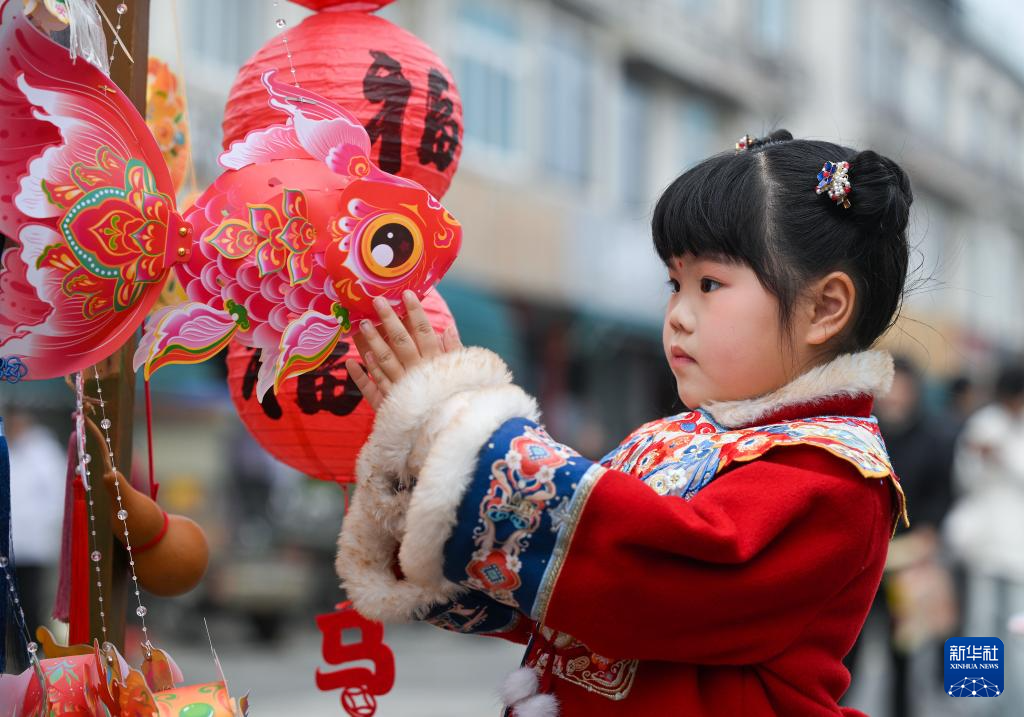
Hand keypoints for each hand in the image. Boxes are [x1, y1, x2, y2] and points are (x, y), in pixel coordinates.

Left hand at [346, 290, 461, 409]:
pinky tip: (351, 362)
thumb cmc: (452, 399)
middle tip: (376, 301)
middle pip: (401, 342)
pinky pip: (372, 388)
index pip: (424, 332)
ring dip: (372, 342)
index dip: (415, 312)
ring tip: (361, 325)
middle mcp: (416, 373)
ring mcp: (400, 388)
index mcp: (435, 363)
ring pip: (384, 361)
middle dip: (389, 320)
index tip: (407, 293)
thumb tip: (448, 328)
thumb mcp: (460, 375)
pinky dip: (362, 375)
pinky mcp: (388, 403)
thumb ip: (454, 352)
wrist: (442, 433)